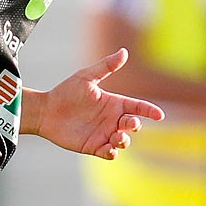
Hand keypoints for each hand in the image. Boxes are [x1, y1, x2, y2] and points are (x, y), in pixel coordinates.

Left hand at [33, 48, 164, 158]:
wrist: (46, 110)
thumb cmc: (66, 92)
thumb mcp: (87, 77)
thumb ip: (106, 66)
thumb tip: (124, 52)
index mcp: (113, 103)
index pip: (137, 107)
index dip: (149, 111)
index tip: (159, 115)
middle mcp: (111, 119)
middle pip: (133, 125)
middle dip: (135, 125)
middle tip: (129, 124)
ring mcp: (104, 134)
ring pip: (124, 141)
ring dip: (125, 141)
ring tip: (117, 138)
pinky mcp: (94, 146)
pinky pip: (109, 153)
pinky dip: (112, 152)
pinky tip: (109, 148)